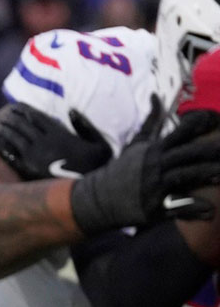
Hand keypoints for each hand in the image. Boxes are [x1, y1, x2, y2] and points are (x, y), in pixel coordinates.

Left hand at [0, 101, 112, 180]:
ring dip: (3, 130)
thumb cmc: (96, 168)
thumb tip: (71, 111)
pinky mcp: (27, 169)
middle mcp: (44, 143)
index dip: (24, 111)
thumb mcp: (99, 143)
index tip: (17, 107)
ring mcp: (34, 155)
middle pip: (22, 125)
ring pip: (13, 137)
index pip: (36, 117)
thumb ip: (85, 125)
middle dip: (12, 119)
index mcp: (59, 134)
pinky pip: (9, 154)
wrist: (87, 192)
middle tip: (5, 117)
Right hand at [71, 105, 219, 234]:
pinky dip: (195, 208)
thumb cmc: (123, 170)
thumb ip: (151, 122)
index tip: (214, 120)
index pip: (180, 132)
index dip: (199, 125)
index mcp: (155, 150)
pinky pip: (178, 207)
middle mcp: (156, 165)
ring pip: (186, 176)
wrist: (99, 199)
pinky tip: (210, 210)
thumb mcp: (136, 144)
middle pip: (188, 154)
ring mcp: (156, 186)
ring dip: (207, 174)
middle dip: (210, 151)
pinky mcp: (155, 207)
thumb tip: (156, 95)